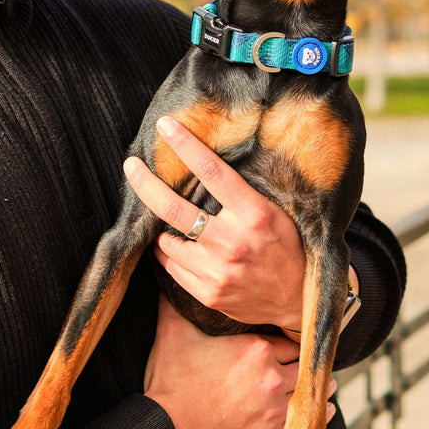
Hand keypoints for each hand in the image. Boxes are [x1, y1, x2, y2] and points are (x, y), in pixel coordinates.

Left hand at [123, 116, 304, 330]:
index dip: (185, 145)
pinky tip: (179, 247)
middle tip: (130, 165)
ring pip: (166, 240)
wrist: (298, 301)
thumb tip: (206, 166)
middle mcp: (231, 242)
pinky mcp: (208, 294)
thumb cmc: (288, 248)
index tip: (165, 126)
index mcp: (253, 213)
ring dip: (163, 227)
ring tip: (169, 221)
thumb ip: (243, 194)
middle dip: (145, 183)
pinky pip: (172, 267)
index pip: (211, 171)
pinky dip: (170, 253)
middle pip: (173, 207)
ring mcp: (216, 271)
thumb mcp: (275, 212)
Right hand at [144, 297, 336, 428]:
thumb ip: (176, 303)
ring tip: (325, 382)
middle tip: (309, 358)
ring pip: (307, 391)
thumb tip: (165, 275)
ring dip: (314, 386)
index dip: (288, 338)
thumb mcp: (173, 334)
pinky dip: (317, 414)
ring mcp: (274, 408)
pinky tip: (324, 409)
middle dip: (303, 361)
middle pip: (303, 364)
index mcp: (256, 348)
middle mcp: (272, 376)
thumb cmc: (171, 382)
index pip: (288, 338)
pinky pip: (305, 421)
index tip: (290, 339)